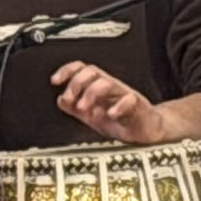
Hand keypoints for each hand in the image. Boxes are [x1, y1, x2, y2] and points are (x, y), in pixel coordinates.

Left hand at [53, 62, 170, 145]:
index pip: (81, 69)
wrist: (146, 131)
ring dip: (92, 94)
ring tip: (84, 109)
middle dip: (77, 83)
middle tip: (72, 100)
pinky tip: (109, 115)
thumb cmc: (120, 120)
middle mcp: (110, 87)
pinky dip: (117, 107)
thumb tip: (60, 99)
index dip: (67, 71)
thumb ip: (74, 107)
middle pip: (92, 71)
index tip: (55, 80)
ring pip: (107, 83)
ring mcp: (124, 95)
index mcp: (98, 86)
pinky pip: (129, 101)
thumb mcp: (91, 115)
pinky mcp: (138, 107)